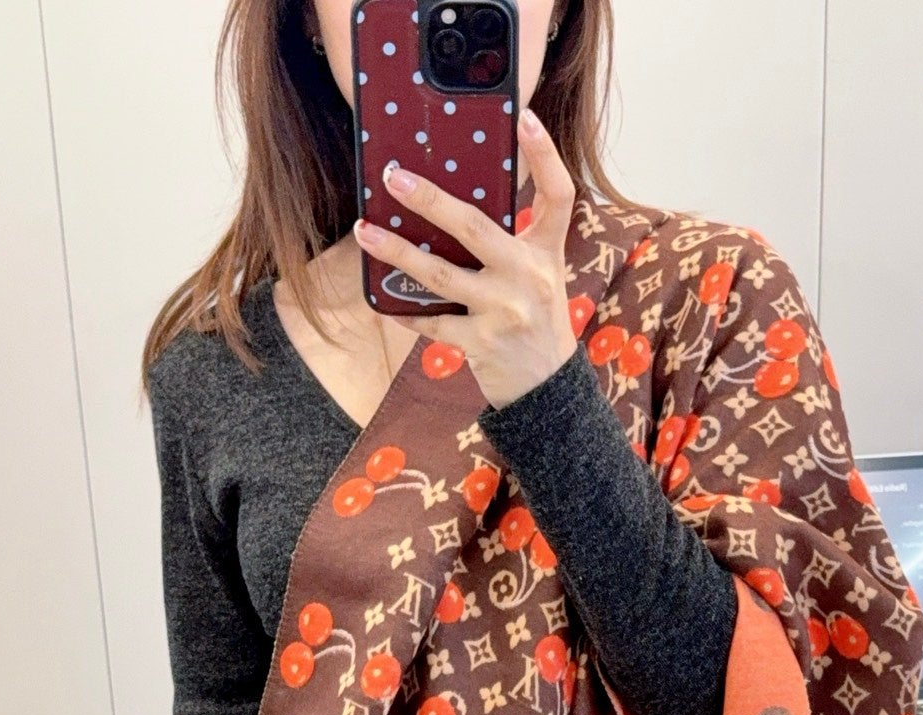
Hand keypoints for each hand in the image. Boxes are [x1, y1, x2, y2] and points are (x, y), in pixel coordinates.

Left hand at [354, 106, 578, 411]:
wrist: (548, 389)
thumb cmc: (536, 322)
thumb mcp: (538, 276)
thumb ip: (511, 242)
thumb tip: (452, 204)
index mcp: (547, 253)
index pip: (557, 195)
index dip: (544, 154)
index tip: (524, 116)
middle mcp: (529, 277)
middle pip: (475, 227)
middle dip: (429, 199)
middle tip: (393, 177)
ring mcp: (504, 312)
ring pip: (440, 274)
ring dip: (396, 251)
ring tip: (365, 232)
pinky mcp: (481, 344)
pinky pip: (431, 323)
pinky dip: (403, 311)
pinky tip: (379, 300)